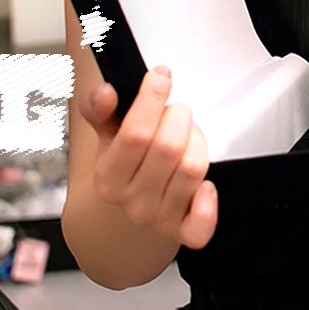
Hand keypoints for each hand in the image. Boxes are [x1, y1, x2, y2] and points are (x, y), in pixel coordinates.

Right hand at [79, 67, 216, 249]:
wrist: (132, 206)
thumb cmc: (127, 162)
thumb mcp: (108, 133)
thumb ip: (101, 109)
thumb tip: (105, 92)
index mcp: (107, 177)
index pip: (135, 134)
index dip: (152, 99)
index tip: (161, 77)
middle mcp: (131, 202)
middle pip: (169, 147)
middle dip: (179, 117)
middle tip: (176, 112)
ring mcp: (158, 219)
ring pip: (192, 168)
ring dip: (197, 142)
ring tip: (187, 136)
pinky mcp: (184, 232)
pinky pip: (202, 224)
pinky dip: (208, 201)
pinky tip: (204, 185)